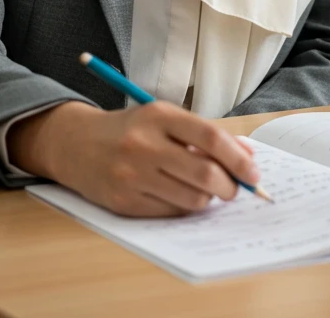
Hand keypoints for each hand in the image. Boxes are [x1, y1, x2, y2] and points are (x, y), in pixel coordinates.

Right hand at [8, 100, 259, 217]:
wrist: (76, 143)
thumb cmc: (129, 129)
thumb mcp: (163, 119)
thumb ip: (204, 134)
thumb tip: (248, 154)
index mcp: (158, 116)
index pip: (210, 138)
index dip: (238, 158)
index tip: (253, 172)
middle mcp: (144, 144)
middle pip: (205, 174)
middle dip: (230, 186)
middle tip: (234, 188)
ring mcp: (132, 175)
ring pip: (192, 198)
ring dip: (208, 199)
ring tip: (204, 189)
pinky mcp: (124, 202)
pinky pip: (171, 213)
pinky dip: (184, 207)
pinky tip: (178, 195)